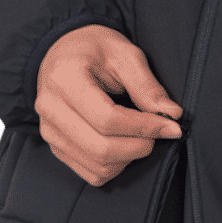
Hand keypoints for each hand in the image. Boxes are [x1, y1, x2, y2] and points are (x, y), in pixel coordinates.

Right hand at [35, 24, 181, 185]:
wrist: (63, 52)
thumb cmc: (95, 49)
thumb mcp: (125, 53)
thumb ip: (147, 85)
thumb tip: (172, 114)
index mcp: (64, 78)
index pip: (107, 119)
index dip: (144, 127)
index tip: (172, 125)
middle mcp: (50, 108)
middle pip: (101, 148)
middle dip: (140, 146)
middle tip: (160, 132)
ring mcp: (49, 131)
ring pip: (97, 166)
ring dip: (130, 158)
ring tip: (143, 136)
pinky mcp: (55, 146)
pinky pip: (91, 173)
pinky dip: (116, 166)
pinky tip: (126, 144)